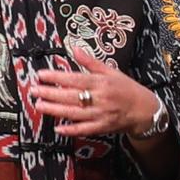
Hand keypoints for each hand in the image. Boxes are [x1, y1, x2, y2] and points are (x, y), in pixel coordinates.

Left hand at [20, 50, 161, 139]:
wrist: (145, 109)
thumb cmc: (127, 88)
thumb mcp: (111, 71)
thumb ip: (91, 62)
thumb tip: (75, 49)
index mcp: (101, 82)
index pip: (75, 79)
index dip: (57, 77)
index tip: (41, 75)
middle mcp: (100, 98)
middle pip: (70, 96)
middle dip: (50, 93)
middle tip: (34, 90)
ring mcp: (101, 114)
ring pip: (74, 113)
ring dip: (55, 110)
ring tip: (39, 105)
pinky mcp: (102, 127)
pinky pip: (84, 129)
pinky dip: (71, 130)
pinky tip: (58, 129)